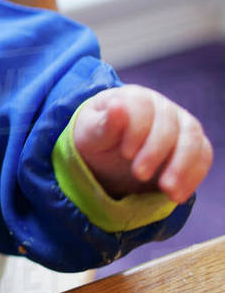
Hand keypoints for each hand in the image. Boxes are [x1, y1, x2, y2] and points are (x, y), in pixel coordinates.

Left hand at [72, 85, 212, 203]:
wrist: (108, 152)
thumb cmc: (97, 137)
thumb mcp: (91, 133)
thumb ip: (104, 124)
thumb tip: (117, 105)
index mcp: (134, 97)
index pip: (143, 107)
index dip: (137, 131)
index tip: (126, 154)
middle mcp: (162, 106)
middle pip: (169, 125)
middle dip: (156, 152)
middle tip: (139, 175)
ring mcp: (181, 123)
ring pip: (192, 140)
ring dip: (182, 167)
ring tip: (168, 191)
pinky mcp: (193, 143)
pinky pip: (202, 156)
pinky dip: (193, 177)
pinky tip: (177, 196)